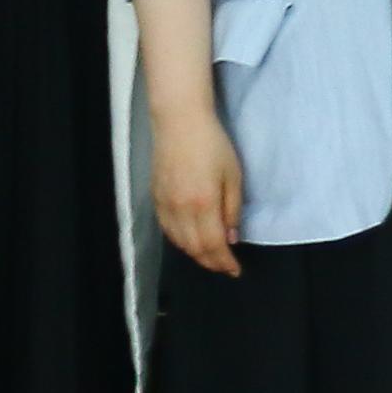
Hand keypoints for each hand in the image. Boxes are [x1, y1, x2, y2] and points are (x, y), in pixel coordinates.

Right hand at [152, 106, 246, 275]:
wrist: (180, 123)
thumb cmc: (212, 145)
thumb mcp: (233, 175)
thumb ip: (232, 209)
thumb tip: (231, 238)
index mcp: (203, 204)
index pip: (213, 245)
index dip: (224, 262)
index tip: (236, 270)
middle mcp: (180, 210)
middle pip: (194, 249)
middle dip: (211, 262)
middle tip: (226, 267)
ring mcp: (165, 205)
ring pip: (179, 242)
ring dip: (196, 254)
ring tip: (211, 258)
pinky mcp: (156, 198)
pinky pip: (167, 230)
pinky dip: (180, 241)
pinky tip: (190, 241)